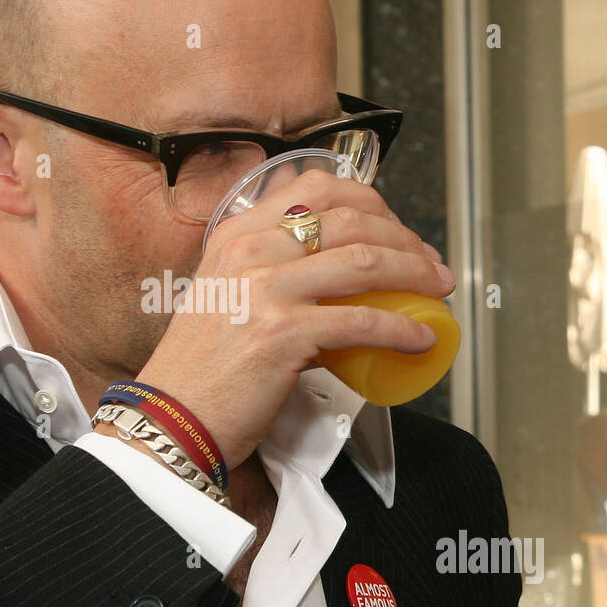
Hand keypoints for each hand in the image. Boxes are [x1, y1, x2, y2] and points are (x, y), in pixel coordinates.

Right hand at [136, 168, 454, 471]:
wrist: (169, 418)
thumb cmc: (198, 370)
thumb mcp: (225, 297)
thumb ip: (267, 275)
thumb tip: (330, 281)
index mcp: (235, 234)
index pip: (315, 187)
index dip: (370, 201)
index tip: (395, 227)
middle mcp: (249, 251)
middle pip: (350, 219)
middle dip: (405, 238)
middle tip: (429, 263)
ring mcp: (266, 289)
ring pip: (364, 261)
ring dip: (415, 274)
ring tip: (437, 290)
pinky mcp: (283, 333)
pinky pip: (362, 320)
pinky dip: (401, 328)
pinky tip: (420, 338)